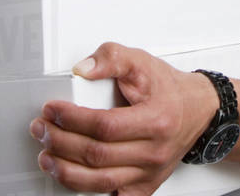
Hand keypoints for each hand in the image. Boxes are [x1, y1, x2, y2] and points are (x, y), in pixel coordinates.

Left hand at [28, 43, 218, 194]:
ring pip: (101, 182)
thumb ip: (111, 57)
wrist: (197, 110)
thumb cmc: (168, 89)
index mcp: (155, 120)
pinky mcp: (146, 186)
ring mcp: (149, 172)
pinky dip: (90, 193)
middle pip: (97, 155)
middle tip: (42, 129)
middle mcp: (154, 151)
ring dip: (66, 171)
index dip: (72, 119)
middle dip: (60, 142)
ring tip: (47, 156)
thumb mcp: (141, 62)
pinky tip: (73, 180)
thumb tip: (82, 69)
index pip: (104, 126)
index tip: (52, 110)